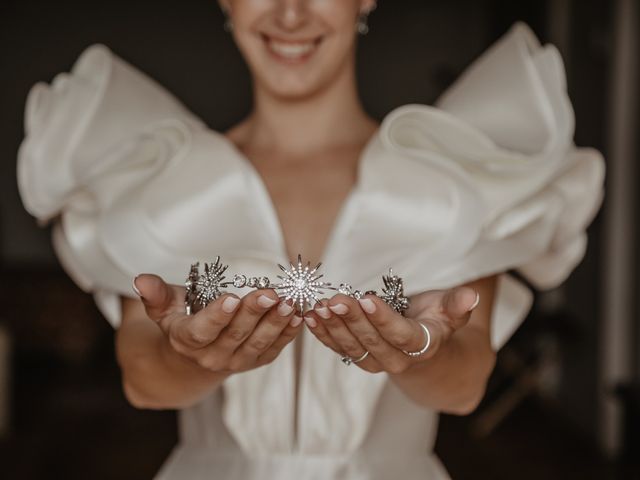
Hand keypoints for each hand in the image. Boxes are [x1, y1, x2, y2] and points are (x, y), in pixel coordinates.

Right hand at [133, 274, 302, 373]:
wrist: (193, 356)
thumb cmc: (181, 321)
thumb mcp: (164, 307)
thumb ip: (156, 294)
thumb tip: (140, 280)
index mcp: (187, 341)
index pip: (202, 331)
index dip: (217, 316)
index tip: (231, 297)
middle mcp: (212, 357)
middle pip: (236, 334)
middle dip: (254, 312)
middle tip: (270, 292)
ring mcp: (236, 361)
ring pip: (258, 343)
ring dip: (276, 323)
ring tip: (290, 302)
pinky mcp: (256, 360)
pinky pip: (273, 349)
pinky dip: (288, 333)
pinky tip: (299, 315)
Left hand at [303, 286, 479, 373]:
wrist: (429, 351)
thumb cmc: (438, 321)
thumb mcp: (451, 311)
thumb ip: (458, 305)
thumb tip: (472, 295)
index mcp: (423, 346)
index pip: (400, 334)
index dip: (382, 318)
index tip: (366, 298)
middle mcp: (398, 359)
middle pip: (372, 341)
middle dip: (351, 319)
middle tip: (335, 299)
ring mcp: (376, 361)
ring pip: (352, 348)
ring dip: (333, 328)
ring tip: (319, 308)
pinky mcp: (359, 358)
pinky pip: (339, 349)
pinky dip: (323, 335)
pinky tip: (309, 318)